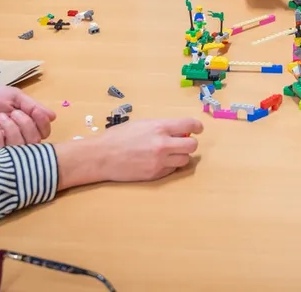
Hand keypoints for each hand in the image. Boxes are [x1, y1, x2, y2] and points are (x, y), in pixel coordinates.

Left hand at [0, 84, 55, 151]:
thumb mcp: (15, 97)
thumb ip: (33, 106)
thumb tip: (53, 116)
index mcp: (24, 123)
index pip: (43, 132)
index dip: (43, 124)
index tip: (36, 111)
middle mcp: (16, 136)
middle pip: (35, 141)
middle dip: (28, 124)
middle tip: (14, 112)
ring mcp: (2, 145)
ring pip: (21, 147)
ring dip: (14, 129)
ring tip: (1, 117)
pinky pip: (3, 150)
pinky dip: (0, 135)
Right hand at [56, 117, 202, 190]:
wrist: (102, 156)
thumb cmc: (119, 136)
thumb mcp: (143, 123)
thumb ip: (162, 126)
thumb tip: (179, 130)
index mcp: (160, 127)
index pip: (189, 125)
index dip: (197, 126)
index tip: (198, 129)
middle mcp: (163, 144)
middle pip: (192, 145)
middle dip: (190, 143)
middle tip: (183, 142)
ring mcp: (160, 162)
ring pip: (184, 160)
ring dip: (181, 156)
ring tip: (170, 153)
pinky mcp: (155, 175)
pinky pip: (171, 170)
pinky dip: (170, 166)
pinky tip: (159, 162)